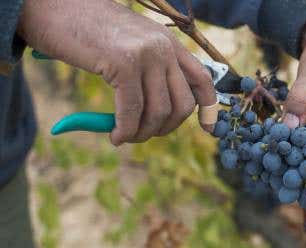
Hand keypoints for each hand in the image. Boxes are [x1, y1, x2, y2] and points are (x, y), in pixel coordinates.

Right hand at [17, 0, 216, 144]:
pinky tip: (115, 135)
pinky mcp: (123, 63)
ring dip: (141, 133)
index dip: (209, 108)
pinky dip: (125, 130)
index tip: (208, 130)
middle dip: (165, 128)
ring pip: (159, 111)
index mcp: (169, 42)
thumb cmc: (87, 31)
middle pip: (183, 104)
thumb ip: (149, 72)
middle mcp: (163, 47)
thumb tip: (157, 116)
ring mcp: (146, 54)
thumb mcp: (130, 46)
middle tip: (142, 134)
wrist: (53, 6)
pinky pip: (132, 111)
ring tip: (124, 135)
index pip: (202, 79)